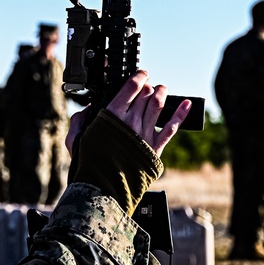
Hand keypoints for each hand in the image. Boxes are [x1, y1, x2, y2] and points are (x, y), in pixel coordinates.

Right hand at [66, 71, 190, 155]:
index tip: (141, 74)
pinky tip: (188, 104)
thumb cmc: (89, 165)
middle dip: (148, 86)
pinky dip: (180, 114)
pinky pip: (171, 127)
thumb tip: (89, 108)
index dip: (138, 77)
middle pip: (146, 94)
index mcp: (111, 115)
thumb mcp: (75, 140)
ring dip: (161, 93)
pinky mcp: (155, 148)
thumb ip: (79, 121)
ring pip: (158, 105)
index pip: (131, 87)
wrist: (104, 189)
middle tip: (148, 86)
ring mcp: (145, 134)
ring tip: (161, 90)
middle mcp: (131, 122)